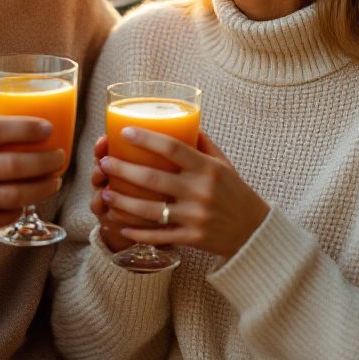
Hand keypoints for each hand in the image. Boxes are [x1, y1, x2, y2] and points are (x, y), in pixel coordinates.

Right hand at [0, 116, 64, 242]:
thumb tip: (20, 129)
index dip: (28, 129)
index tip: (48, 129)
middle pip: (13, 165)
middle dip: (44, 161)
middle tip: (59, 157)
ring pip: (13, 194)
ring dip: (40, 187)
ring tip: (53, 181)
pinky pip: (1, 216)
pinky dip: (19, 208)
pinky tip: (27, 200)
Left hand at [98, 129, 269, 258]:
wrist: (253, 231)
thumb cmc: (235, 191)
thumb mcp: (223, 164)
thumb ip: (202, 144)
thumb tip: (182, 121)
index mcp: (207, 168)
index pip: (173, 148)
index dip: (147, 139)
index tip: (125, 132)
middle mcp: (200, 191)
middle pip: (153, 178)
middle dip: (124, 170)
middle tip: (104, 163)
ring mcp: (195, 216)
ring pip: (150, 210)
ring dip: (123, 201)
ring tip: (105, 192)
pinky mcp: (192, 238)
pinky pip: (159, 235)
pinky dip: (138, 232)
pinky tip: (120, 225)